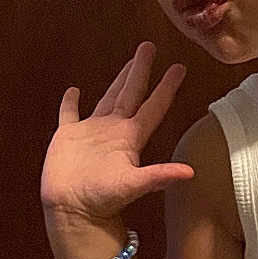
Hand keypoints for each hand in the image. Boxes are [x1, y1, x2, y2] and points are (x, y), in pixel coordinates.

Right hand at [39, 41, 193, 229]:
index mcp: (130, 137)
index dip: (166, 88)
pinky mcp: (67, 138)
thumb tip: (190, 172)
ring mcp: (90, 133)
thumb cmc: (102, 200)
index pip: (153, 107)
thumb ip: (159, 176)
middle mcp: (113, 131)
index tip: (179, 68)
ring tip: (128, 62)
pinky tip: (74, 91)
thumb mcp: (133, 185)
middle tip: (149, 47)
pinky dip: (70, 102)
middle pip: (131, 93)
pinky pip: (69, 114)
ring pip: (107, 98)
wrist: (72, 211)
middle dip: (140, 70)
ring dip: (117, 80)